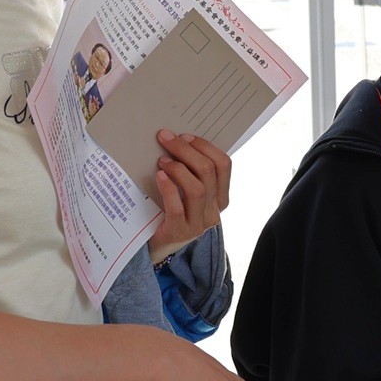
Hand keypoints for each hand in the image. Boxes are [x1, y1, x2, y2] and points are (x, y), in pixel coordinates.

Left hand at [148, 131, 230, 264]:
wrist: (157, 245)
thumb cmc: (169, 211)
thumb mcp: (187, 193)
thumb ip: (191, 174)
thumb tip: (177, 141)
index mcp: (221, 198)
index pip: (224, 165)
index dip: (205, 147)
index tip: (184, 136)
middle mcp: (214, 211)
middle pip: (208, 172)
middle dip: (187, 150)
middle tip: (166, 139)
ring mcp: (199, 224)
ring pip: (197, 189)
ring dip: (178, 168)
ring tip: (161, 160)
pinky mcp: (180, 232)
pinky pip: (177, 207)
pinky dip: (168, 188)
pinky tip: (159, 176)